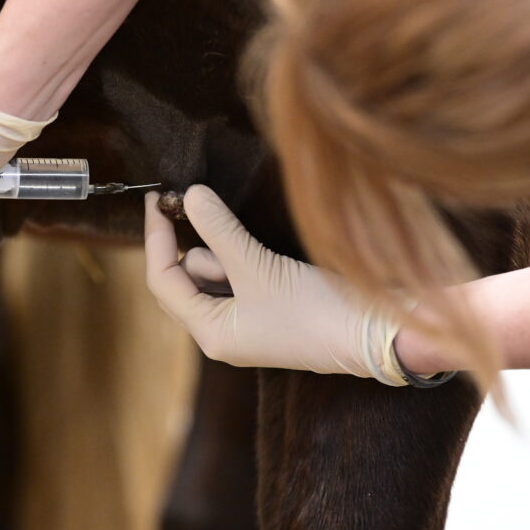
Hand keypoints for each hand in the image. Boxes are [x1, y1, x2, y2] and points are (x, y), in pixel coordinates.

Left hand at [143, 185, 407, 384]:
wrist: (375, 334)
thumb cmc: (315, 312)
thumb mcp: (259, 267)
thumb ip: (220, 230)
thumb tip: (189, 195)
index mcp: (210, 333)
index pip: (163, 281)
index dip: (155, 238)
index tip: (156, 199)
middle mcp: (221, 332)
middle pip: (185, 278)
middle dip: (201, 248)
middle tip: (220, 222)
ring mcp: (245, 322)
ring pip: (214, 274)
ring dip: (228, 254)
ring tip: (262, 262)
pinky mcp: (267, 308)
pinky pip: (238, 275)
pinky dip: (241, 257)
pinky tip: (263, 256)